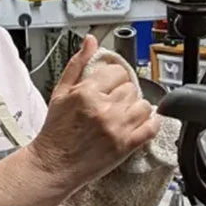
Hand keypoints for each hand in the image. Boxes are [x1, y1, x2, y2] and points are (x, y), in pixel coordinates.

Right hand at [29, 36, 159, 191]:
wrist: (54, 164)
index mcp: (87, 93)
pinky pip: (151, 127)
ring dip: (136, 109)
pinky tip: (141, 124)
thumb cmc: (56, 131)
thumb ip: (78, 64)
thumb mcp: (60, 92)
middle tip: (112, 104)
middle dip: (123, 95)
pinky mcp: (126, 146)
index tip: (110, 87)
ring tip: (123, 115)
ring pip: (144, 105)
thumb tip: (91, 41)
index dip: (114, 78)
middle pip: (131, 88)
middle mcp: (104, 109)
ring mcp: (117, 128)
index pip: (117, 72)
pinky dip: (151, 123)